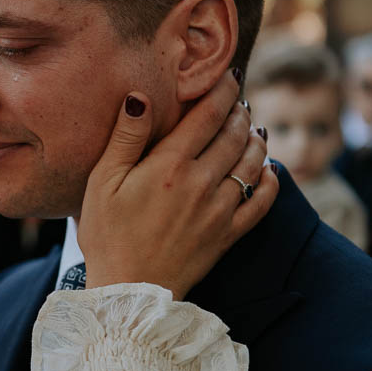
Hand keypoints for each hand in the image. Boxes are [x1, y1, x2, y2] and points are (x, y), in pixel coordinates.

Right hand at [79, 69, 274, 297]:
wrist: (128, 293)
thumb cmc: (107, 236)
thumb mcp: (102, 182)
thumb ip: (125, 137)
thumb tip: (140, 97)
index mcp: (169, 165)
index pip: (207, 115)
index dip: (222, 90)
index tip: (229, 77)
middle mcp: (200, 183)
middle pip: (234, 134)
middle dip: (240, 111)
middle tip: (239, 101)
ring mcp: (218, 210)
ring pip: (251, 163)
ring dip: (255, 140)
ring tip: (252, 128)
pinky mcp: (227, 236)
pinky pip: (260, 203)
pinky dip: (269, 182)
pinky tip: (268, 170)